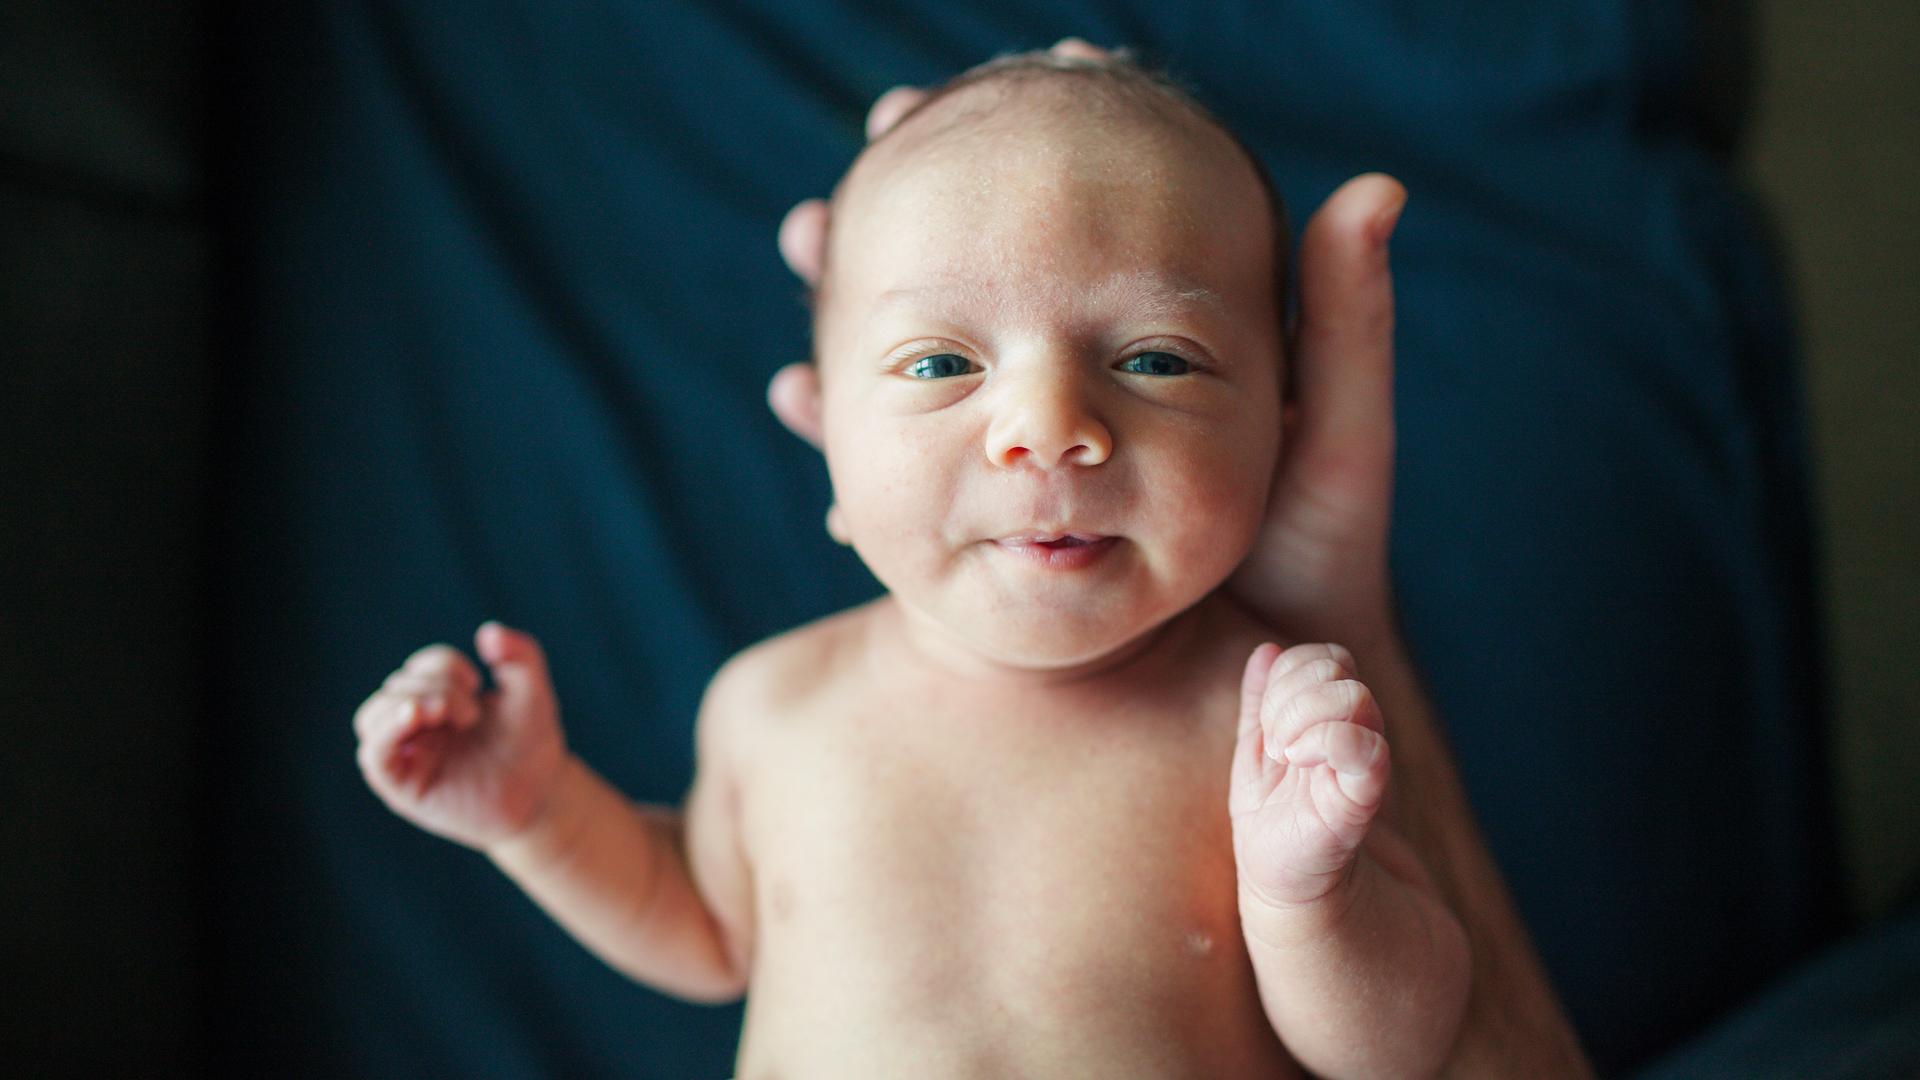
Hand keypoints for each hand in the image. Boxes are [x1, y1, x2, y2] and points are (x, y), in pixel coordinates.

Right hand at [353, 621, 567, 851]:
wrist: (540, 795)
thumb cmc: (531, 744)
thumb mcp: (532, 691)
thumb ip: (520, 654)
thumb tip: (488, 632)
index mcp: (438, 699)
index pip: (418, 667)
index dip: (443, 664)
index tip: (477, 682)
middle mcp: (415, 725)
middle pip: (395, 686)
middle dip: (435, 687)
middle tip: (471, 714)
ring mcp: (407, 756)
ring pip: (371, 717)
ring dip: (406, 702)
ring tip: (443, 712)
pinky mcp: (403, 787)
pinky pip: (374, 757)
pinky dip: (386, 732)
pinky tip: (414, 716)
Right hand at [766, 39, 1407, 653]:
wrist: (1280, 696)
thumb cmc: (1316, 569)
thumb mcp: (1333, 444)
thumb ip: (1344, 329)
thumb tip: (1376, 188)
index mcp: (1145, 353)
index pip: (1051, 249)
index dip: (982, 184)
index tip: (906, 122)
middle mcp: (1083, 394)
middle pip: (966, 310)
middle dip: (884, 260)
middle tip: (810, 223)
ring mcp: (1041, 466)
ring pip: (929, 388)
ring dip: (855, 347)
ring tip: (796, 308)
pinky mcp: (1013, 534)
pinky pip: (925, 479)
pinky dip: (865, 446)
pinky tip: (806, 410)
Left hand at [1230, 642, 1389, 907]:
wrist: (1292, 898)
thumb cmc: (1275, 833)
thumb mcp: (1256, 760)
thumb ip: (1261, 703)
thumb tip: (1265, 649)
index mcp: (1327, 721)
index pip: (1321, 657)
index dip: (1290, 672)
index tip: (1269, 725)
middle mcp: (1353, 734)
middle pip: (1337, 666)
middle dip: (1291, 695)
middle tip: (1277, 747)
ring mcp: (1364, 762)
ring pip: (1353, 695)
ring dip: (1302, 720)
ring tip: (1288, 759)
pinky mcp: (1366, 798)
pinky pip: (1366, 746)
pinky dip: (1329, 742)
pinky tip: (1302, 765)